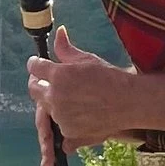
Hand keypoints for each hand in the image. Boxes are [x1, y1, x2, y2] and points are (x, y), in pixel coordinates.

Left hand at [28, 27, 127, 165]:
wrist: (130, 102)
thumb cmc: (111, 78)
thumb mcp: (87, 60)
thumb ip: (66, 49)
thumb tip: (59, 32)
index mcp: (58, 76)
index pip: (35, 67)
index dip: (36, 64)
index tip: (38, 64)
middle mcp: (55, 97)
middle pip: (34, 89)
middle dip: (38, 83)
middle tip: (48, 81)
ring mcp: (61, 117)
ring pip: (46, 108)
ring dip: (52, 102)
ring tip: (71, 98)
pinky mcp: (68, 133)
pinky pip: (58, 126)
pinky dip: (64, 121)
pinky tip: (77, 114)